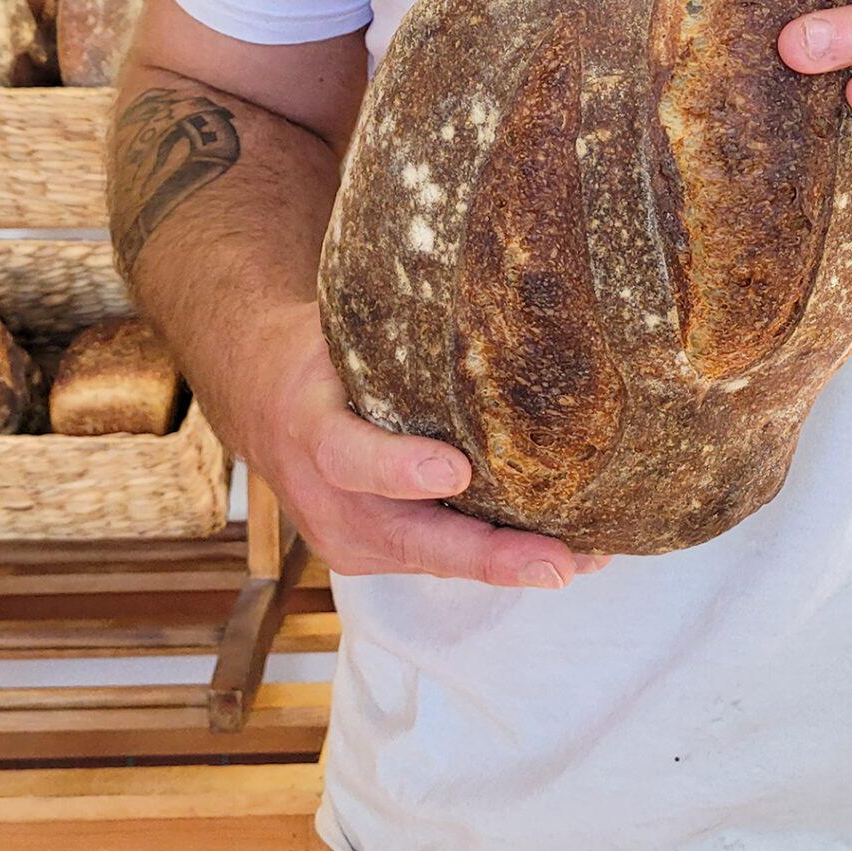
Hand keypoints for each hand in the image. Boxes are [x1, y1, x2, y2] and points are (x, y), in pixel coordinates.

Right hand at [247, 305, 608, 589]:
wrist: (263, 400)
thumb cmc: (320, 357)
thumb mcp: (341, 331)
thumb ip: (397, 332)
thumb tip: (484, 286)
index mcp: (311, 428)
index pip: (348, 456)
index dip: (399, 467)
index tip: (455, 468)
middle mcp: (326, 500)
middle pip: (410, 538)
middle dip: (488, 555)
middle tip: (558, 564)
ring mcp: (348, 539)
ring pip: (434, 558)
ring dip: (512, 563)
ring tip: (588, 558)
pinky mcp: (371, 556)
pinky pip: (437, 560)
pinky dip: (497, 557)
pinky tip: (566, 555)